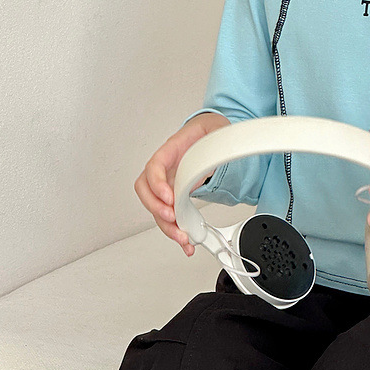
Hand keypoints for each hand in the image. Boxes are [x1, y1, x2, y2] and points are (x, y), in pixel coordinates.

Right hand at [134, 111, 229, 255]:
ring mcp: (168, 183)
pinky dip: (176, 230)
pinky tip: (186, 241)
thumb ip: (218, 139)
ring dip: (166, 226)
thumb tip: (223, 149)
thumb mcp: (215, 129)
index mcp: (171, 150)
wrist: (211, 135)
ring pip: (156, 208)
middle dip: (156, 208)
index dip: (157, 184)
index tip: (169, 197)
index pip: (154, 167)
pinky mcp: (175, 196)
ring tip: (182, 237)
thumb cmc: (208, 131)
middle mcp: (165, 168)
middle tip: (172, 218)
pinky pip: (169, 215)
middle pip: (146, 191)